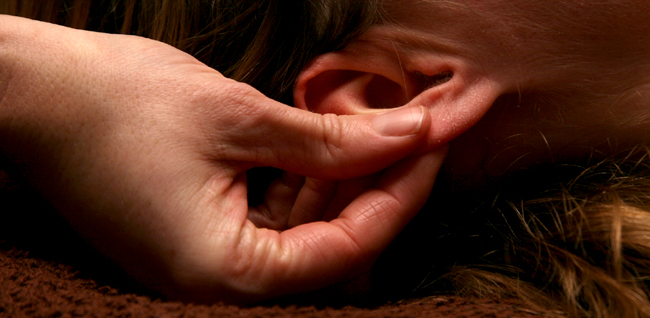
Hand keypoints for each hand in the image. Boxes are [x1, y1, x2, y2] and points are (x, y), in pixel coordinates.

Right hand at [0, 15, 444, 302]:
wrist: (32, 92)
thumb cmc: (116, 102)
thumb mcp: (240, 118)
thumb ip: (331, 141)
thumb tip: (408, 136)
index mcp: (223, 274)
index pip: (347, 250)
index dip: (400, 195)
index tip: (432, 146)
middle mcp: (213, 287)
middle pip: (330, 251)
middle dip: (376, 191)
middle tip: (411, 139)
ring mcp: (202, 266)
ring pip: (303, 240)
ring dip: (342, 190)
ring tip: (377, 138)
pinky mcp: (195, 239)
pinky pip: (269, 227)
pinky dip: (304, 192)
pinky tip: (326, 153)